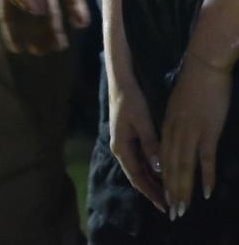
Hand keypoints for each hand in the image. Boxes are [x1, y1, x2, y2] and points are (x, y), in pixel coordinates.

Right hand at [108, 71, 166, 212]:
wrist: (120, 84)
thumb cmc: (130, 102)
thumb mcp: (142, 123)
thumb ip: (150, 146)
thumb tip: (158, 169)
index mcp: (121, 147)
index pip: (137, 176)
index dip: (150, 191)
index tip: (163, 203)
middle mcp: (120, 149)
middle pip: (136, 175)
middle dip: (151, 190)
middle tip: (167, 204)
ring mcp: (123, 144)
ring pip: (138, 168)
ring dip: (151, 181)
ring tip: (165, 193)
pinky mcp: (128, 138)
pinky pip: (139, 160)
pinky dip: (149, 169)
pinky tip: (159, 174)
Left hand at [161, 52, 231, 219]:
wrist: (202, 66)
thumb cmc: (192, 85)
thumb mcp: (177, 106)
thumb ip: (174, 125)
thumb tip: (174, 140)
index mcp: (165, 125)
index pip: (158, 158)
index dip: (159, 179)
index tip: (161, 197)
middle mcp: (173, 132)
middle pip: (168, 168)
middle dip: (169, 192)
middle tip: (172, 212)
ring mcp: (189, 132)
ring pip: (182, 167)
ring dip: (183, 190)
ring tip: (183, 208)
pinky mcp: (206, 131)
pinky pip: (204, 159)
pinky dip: (205, 177)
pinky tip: (206, 192)